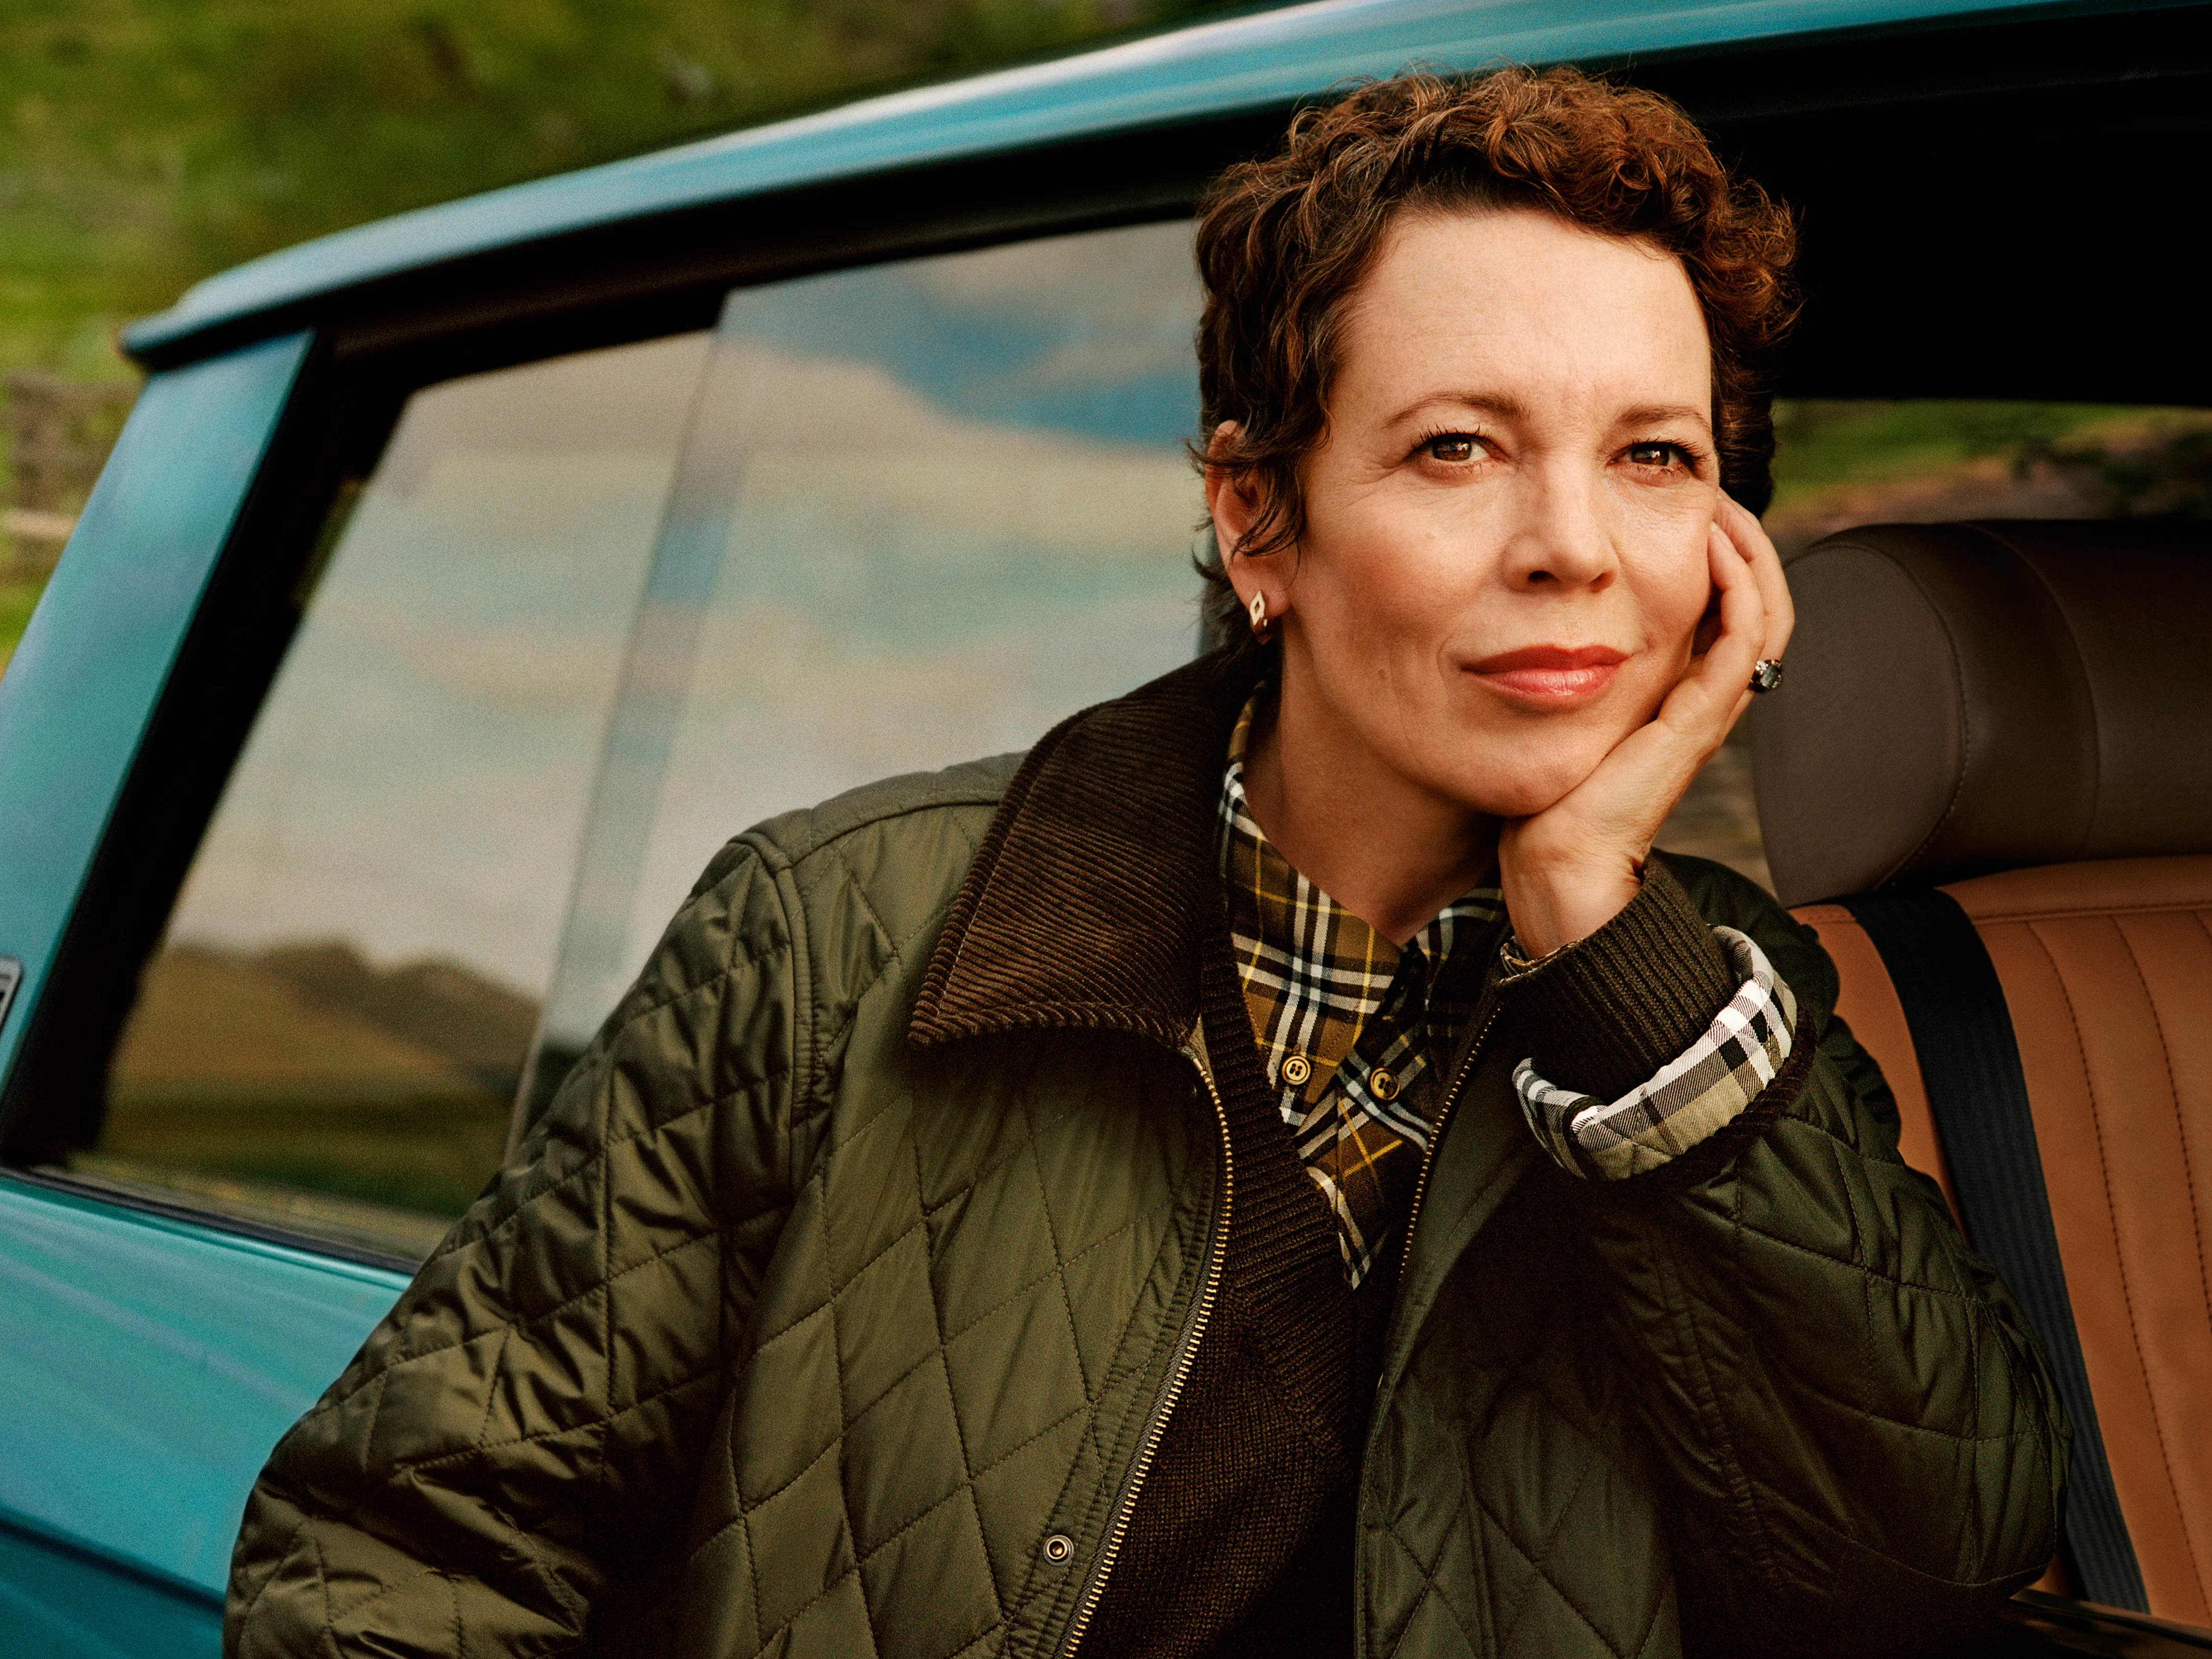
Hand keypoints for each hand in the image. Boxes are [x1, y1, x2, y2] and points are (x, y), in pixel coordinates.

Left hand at [1498, 495, 1793, 957]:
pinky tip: (1710, 545)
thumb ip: (1565, 673)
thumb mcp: (1561, 714)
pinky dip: (1738, 586)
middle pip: (1760, 603)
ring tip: (1719, 503)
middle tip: (1713, 489)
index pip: (1727, 609)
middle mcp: (1703, 701)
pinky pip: (1742, 641)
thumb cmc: (1545, 798)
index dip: (1719, 554)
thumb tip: (1528, 624)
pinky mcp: (1697, 724)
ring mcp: (1707, 712)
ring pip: (1765, 613)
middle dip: (1744, 539)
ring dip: (1749, 550)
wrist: (1556, 867)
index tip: (1683, 505)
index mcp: (1677, 696)